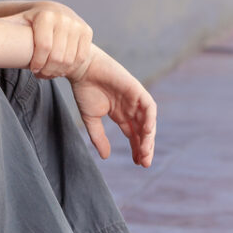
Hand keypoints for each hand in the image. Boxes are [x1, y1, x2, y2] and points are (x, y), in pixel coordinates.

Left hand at [18, 1, 93, 79]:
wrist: (50, 13)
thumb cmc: (26, 23)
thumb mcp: (14, 24)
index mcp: (45, 14)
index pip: (43, 47)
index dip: (37, 63)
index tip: (32, 70)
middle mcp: (64, 16)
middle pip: (57, 56)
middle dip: (47, 70)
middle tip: (40, 74)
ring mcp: (77, 23)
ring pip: (69, 59)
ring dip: (58, 71)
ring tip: (48, 72)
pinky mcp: (87, 31)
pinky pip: (80, 57)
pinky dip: (70, 66)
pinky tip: (60, 67)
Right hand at [68, 48, 156, 166]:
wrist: (81, 69)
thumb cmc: (84, 90)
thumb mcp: (91, 119)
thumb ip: (99, 137)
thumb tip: (105, 157)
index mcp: (121, 114)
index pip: (134, 134)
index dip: (137, 149)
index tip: (138, 163)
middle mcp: (130, 108)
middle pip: (143, 131)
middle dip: (145, 147)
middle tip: (145, 162)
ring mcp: (135, 99)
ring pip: (148, 121)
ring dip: (148, 137)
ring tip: (145, 151)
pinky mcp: (137, 89)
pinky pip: (149, 106)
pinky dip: (150, 118)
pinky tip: (147, 131)